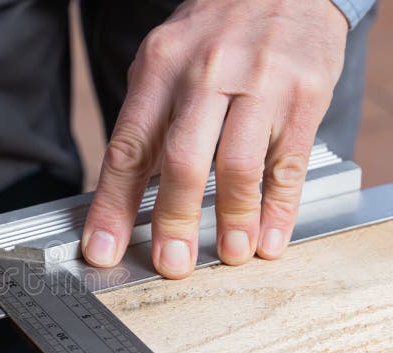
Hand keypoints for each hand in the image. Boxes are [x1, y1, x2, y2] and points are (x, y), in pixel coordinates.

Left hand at [82, 0, 347, 277]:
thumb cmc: (211, 34)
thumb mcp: (164, 64)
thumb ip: (147, 123)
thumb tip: (125, 196)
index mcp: (159, 70)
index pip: (128, 148)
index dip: (112, 206)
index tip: (103, 248)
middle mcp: (206, 74)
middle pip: (183, 160)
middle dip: (174, 220)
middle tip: (171, 263)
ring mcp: (259, 84)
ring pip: (239, 164)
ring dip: (231, 219)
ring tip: (226, 254)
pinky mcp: (304, 95)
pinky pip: (288, 163)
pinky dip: (278, 209)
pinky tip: (268, 237)